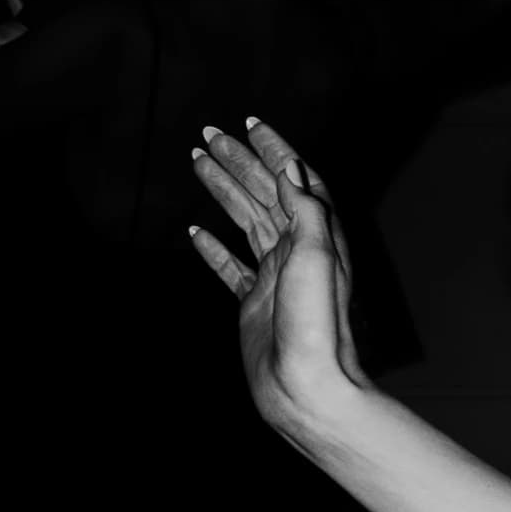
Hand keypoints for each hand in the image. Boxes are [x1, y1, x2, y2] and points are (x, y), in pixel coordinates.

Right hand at [188, 115, 361, 429]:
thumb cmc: (316, 325)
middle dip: (238, 161)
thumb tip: (290, 166)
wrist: (305, 387)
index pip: (295, 179)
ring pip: (245, 220)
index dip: (273, 150)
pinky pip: (229, 266)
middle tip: (207, 135)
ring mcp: (273, 276)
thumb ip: (305, 209)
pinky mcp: (252, 304)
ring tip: (195, 163)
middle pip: (265, 193)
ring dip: (222, 190)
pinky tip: (193, 230)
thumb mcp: (315, 257)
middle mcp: (297, 251)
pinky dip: (211, 246)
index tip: (248, 124)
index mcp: (317, 236)